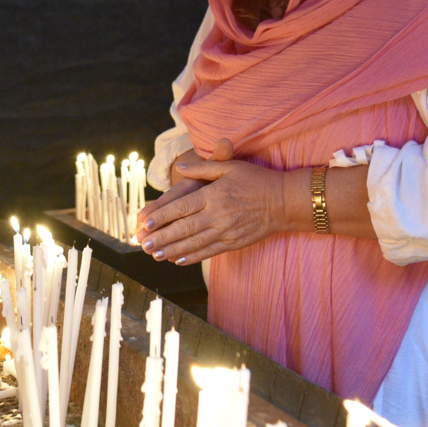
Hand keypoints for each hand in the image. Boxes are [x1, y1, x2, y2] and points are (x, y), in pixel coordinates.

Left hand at [135, 138, 287, 265]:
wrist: (284, 201)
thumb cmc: (256, 180)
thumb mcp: (230, 167)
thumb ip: (203, 167)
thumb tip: (179, 166)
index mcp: (214, 195)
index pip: (182, 207)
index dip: (162, 216)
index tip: (146, 222)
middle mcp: (218, 215)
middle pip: (183, 228)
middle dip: (161, 237)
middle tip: (143, 243)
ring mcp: (226, 231)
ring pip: (194, 244)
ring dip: (172, 250)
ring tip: (155, 254)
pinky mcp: (233, 243)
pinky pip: (209, 252)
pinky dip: (192, 257)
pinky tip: (178, 260)